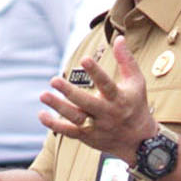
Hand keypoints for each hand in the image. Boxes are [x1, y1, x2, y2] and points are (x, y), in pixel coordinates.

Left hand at [38, 34, 157, 160]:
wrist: (138, 141)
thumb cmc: (136, 105)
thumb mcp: (136, 82)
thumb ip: (126, 60)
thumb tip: (119, 38)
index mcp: (119, 98)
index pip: (107, 84)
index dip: (96, 72)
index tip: (84, 59)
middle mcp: (107, 113)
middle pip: (86, 103)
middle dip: (69, 92)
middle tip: (53, 80)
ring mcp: (96, 126)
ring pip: (75, 118)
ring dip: (58, 107)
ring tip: (43, 95)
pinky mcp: (88, 136)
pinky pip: (69, 132)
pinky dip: (54, 124)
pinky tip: (42, 114)